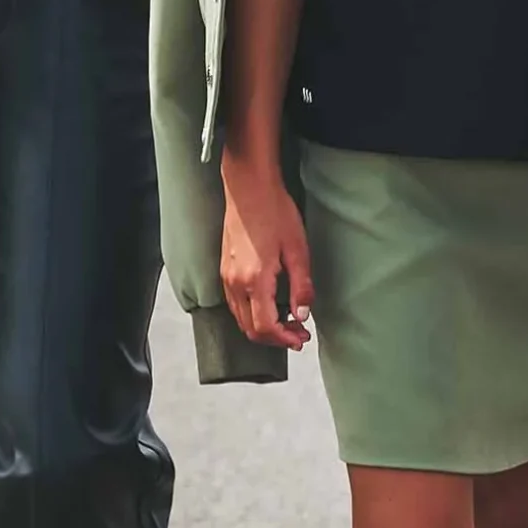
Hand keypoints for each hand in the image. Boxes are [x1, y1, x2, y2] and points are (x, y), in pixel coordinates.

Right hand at [221, 149, 314, 350]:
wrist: (249, 188)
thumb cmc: (276, 213)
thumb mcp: (297, 250)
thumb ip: (301, 287)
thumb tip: (303, 315)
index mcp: (254, 280)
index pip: (265, 327)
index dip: (285, 340)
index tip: (302, 339)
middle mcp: (235, 283)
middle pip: (250, 329)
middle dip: (276, 338)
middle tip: (299, 335)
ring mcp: (226, 277)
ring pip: (241, 319)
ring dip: (263, 328)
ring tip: (288, 323)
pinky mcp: (224, 270)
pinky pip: (235, 305)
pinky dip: (252, 315)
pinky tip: (269, 307)